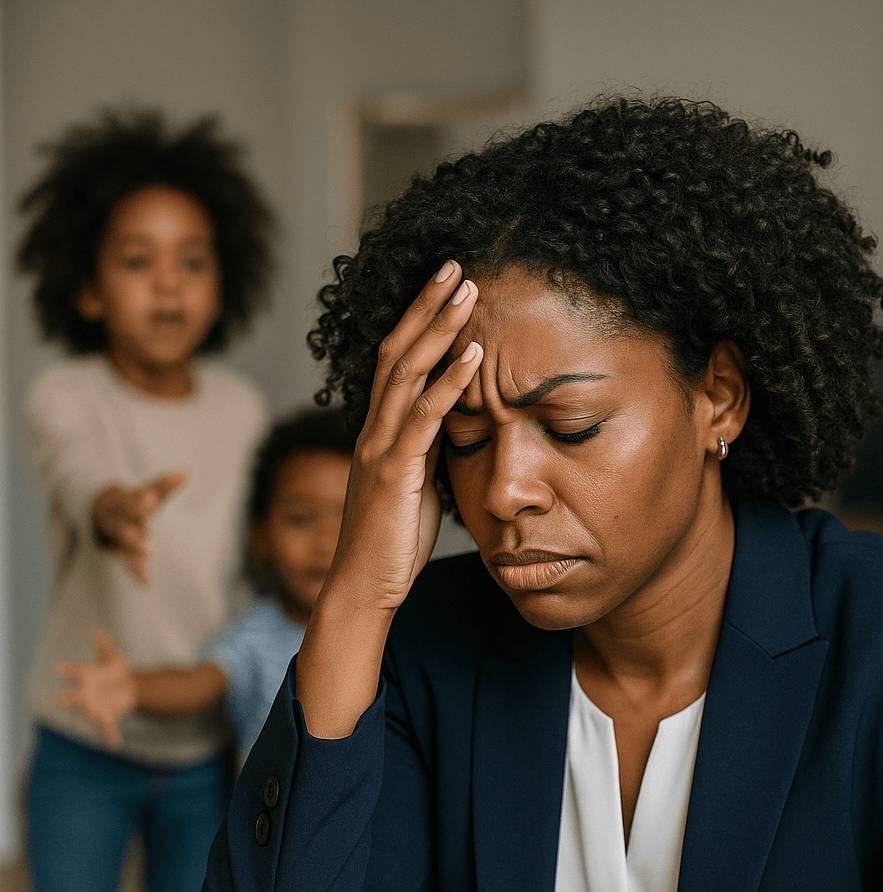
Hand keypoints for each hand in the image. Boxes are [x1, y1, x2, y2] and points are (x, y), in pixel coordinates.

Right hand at [56, 628, 136, 746]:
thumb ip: (105, 646)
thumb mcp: (113, 658)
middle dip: (69, 698)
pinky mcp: (107, 718)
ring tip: (92, 716)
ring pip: (89, 713)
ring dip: (90, 715)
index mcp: (87, 677)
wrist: (130, 687)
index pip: (74, 672)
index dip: (67, 671)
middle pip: (74, 697)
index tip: (59, 669)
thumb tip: (98, 631)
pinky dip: (111, 736)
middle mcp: (86, 694)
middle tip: (62, 699)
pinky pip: (108, 729)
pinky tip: (116, 743)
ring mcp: (95, 707)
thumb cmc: (117, 671)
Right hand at [91, 470, 186, 584]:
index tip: (152, 498)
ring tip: (148, 553)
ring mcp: (116, 538)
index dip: (139, 501)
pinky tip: (147, 582)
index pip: (128, 502)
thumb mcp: (144, 493)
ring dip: (134, 548)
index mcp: (120, 504)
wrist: (99, 514)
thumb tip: (186, 473)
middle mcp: (115, 522)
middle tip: (145, 528)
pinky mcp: (120, 552)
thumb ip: (164, 486)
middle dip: (132, 528)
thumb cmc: (129, 502)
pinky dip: (137, 572)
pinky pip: (128, 563)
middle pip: (121, 526)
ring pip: (123, 545)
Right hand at [296, 262, 482, 736]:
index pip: (397, 361)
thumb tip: (458, 422)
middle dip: (427, 305)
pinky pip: (422, 419)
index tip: (448, 287)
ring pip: (406, 373)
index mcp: (378, 431)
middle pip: (397, 350)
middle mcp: (373, 430)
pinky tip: (474, 356)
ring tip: (469, 292)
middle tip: (458, 265)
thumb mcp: (419, 485)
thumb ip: (431, 449)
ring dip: (440, 329)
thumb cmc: (392, 545)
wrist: (362, 589)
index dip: (419, 320)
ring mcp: (379, 448)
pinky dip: (449, 383)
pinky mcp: (393, 473)